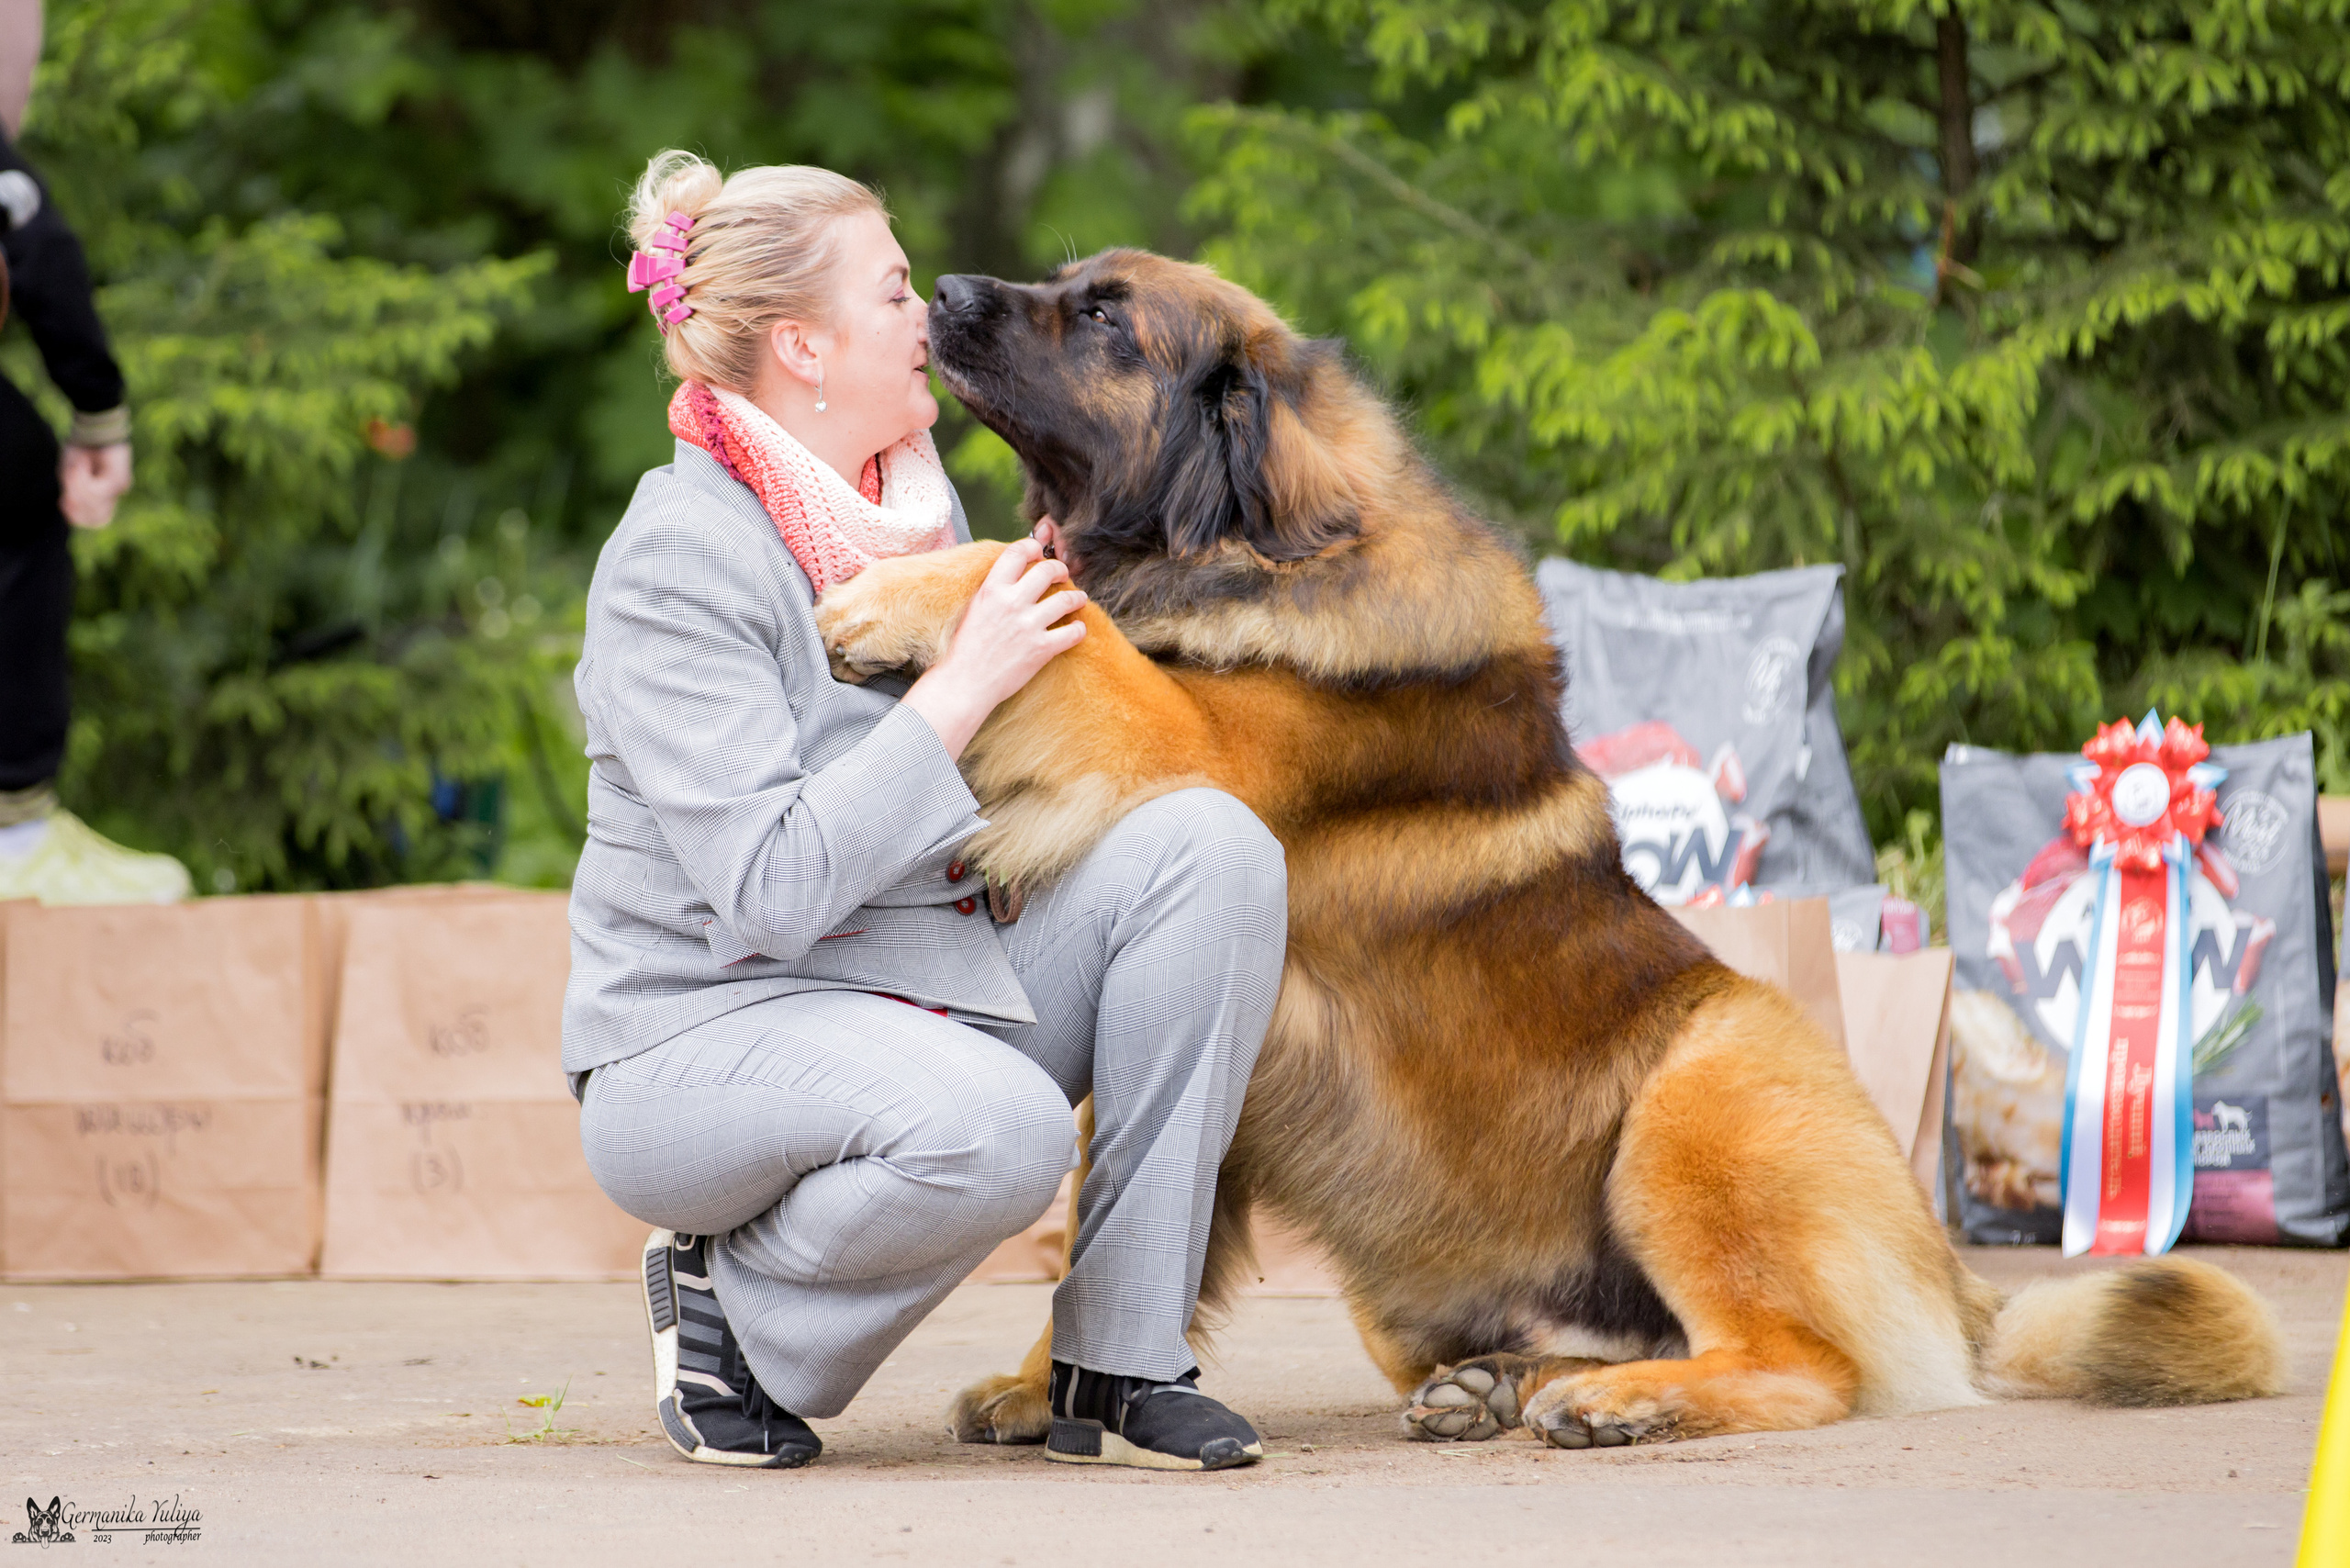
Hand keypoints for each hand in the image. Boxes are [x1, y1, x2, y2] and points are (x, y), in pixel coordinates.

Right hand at [58, 442, 131, 528]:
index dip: (76, 517)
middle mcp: (115, 495)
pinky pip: (97, 490)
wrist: (94, 427)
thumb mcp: (70, 473)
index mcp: (103, 496)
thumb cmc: (80, 449)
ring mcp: (120, 488)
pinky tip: (81, 464)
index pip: (94, 521)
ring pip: (94, 503)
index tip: (62, 503)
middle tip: (68, 479)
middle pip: (93, 516)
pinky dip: (83, 479)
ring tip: (75, 467)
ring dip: (77, 487)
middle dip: (74, 500)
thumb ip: (72, 492)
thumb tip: (70, 506)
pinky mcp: (120, 479)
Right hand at [899, 537, 1085, 758]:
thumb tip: (1016, 573)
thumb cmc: (967, 647)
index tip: (1040, 552)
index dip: (1033, 547)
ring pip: (1066, 599)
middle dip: (1061, 569)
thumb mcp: (976, 608)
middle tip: (1064, 575)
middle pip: (1048, 570)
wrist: (965, 683)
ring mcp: (1028, 625)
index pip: (1018, 552)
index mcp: (992, 589)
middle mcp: (1011, 602)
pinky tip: (1077, 629)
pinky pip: (1073, 632)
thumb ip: (996, 589)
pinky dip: (1079, 630)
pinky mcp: (1041, 649)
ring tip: (1079, 599)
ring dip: (1077, 598)